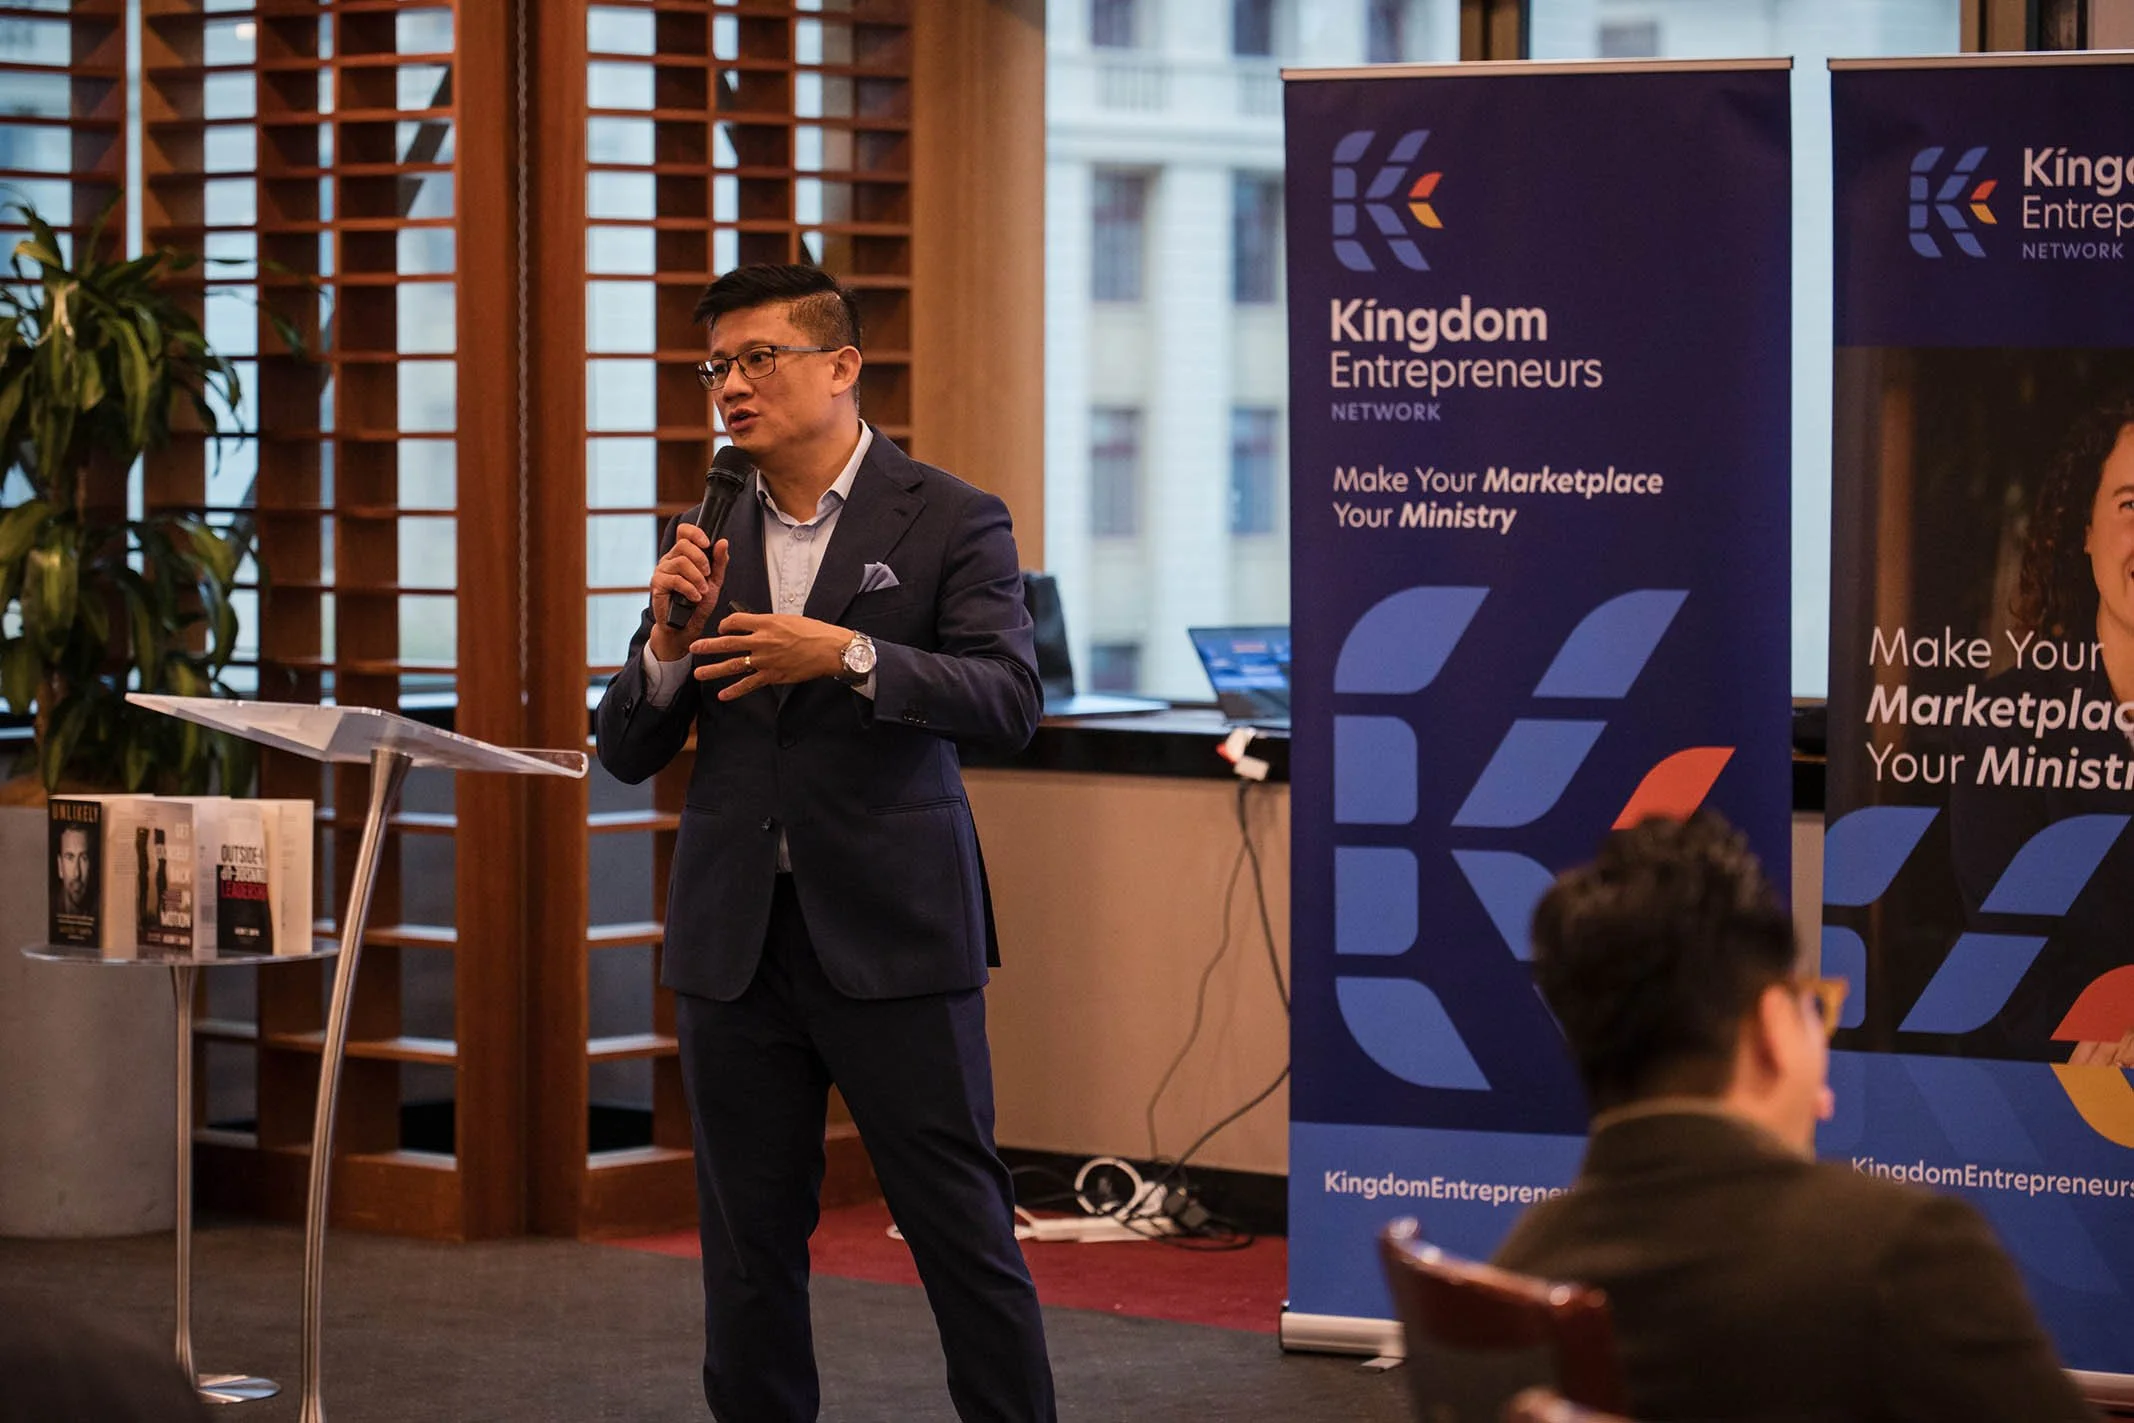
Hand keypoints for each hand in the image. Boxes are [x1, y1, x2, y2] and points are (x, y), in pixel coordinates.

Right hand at [649, 525, 727, 660]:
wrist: (685, 627)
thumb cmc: (698, 603)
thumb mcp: (714, 581)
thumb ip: (719, 562)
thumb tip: (723, 542)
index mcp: (683, 555)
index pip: (684, 531)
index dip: (695, 532)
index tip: (707, 544)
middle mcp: (670, 559)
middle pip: (684, 544)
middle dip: (701, 559)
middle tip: (707, 575)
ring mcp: (662, 571)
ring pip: (681, 562)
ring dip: (697, 577)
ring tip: (702, 591)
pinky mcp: (657, 584)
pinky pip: (675, 579)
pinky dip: (689, 589)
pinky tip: (695, 597)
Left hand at [692, 612, 853, 699]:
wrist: (829, 649)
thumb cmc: (814, 632)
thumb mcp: (788, 619)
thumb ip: (768, 623)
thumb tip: (755, 626)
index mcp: (766, 622)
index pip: (735, 621)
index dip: (725, 624)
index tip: (722, 629)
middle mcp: (762, 640)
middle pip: (728, 643)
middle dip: (708, 646)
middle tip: (693, 648)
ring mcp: (765, 660)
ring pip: (733, 665)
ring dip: (713, 670)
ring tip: (699, 674)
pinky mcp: (773, 675)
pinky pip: (749, 684)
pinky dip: (735, 691)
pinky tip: (723, 695)